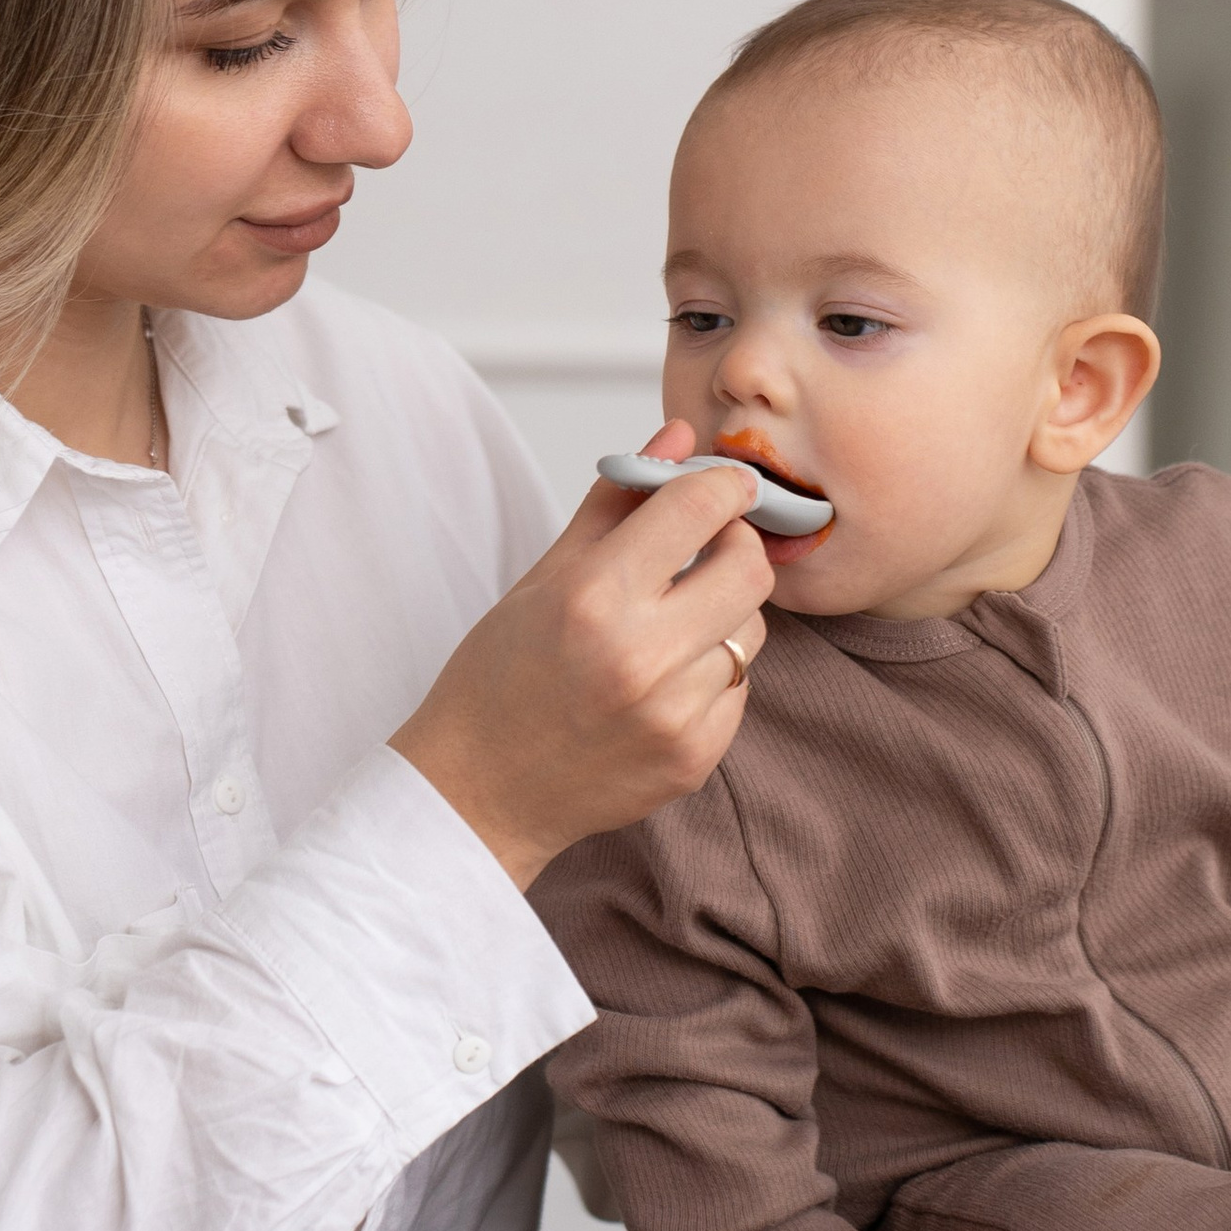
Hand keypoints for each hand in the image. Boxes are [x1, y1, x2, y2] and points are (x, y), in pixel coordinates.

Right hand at [392, 424, 772, 889]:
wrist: (479, 791)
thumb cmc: (500, 676)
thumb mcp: (545, 574)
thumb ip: (618, 501)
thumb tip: (679, 439)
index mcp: (594, 596)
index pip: (700, 506)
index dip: (723, 485)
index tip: (723, 488)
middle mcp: (641, 655)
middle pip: (750, 566)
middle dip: (735, 546)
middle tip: (702, 553)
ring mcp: (673, 714)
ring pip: (752, 631)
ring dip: (722, 616)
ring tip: (668, 628)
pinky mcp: (695, 759)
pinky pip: (740, 690)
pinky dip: (712, 676)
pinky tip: (661, 683)